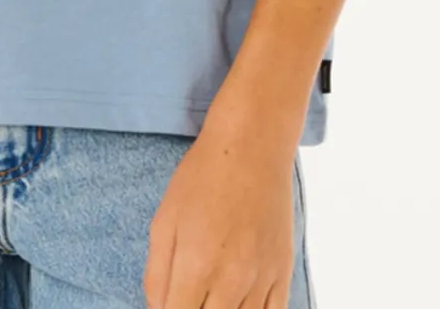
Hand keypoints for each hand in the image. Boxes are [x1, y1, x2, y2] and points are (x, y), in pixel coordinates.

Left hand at [143, 118, 295, 308]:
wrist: (251, 146)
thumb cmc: (201, 178)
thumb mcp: (164, 221)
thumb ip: (156, 276)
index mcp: (195, 265)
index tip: (170, 303)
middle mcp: (232, 279)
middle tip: (190, 296)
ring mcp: (262, 278)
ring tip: (211, 295)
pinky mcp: (283, 272)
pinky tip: (238, 303)